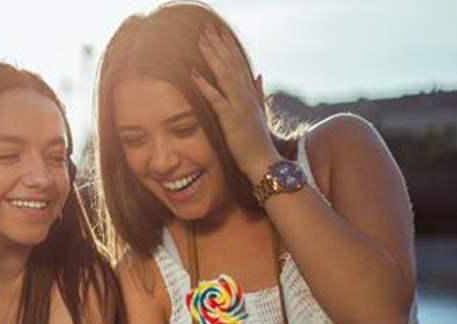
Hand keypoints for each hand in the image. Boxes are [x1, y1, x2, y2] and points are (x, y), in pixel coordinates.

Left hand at [192, 26, 281, 183]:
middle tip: (206, 29)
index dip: (229, 47)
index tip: (220, 33)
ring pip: (224, 75)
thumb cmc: (258, 141)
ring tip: (200, 41)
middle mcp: (245, 96)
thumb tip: (259, 75)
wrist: (263, 161)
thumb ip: (258, 93)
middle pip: (231, 64)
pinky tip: (192, 74)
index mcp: (250, 94)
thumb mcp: (260, 113)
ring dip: (212, 57)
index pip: (239, 64)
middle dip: (219, 46)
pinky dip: (204, 85)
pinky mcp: (231, 119)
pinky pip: (216, 98)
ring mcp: (239, 106)